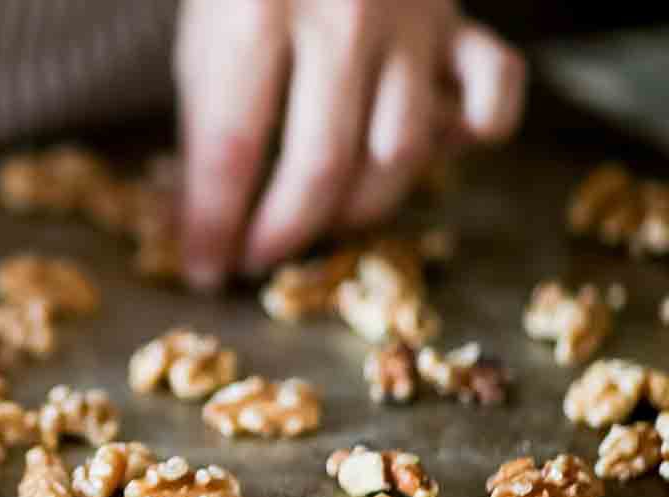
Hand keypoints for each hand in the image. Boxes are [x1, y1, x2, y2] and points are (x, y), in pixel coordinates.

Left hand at [175, 0, 525, 290]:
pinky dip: (476, 133)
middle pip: (321, 168)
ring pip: (400, 153)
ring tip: (316, 219)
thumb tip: (201, 220)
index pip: (231, 151)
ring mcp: (410, 21)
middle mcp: (342, 20)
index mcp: (257, 15)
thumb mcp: (205, 35)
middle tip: (254, 260)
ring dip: (357, 208)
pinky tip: (440, 150)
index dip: (214, 225)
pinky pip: (496, 89)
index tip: (204, 271)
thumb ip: (206, 122)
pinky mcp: (458, 20)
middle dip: (282, 235)